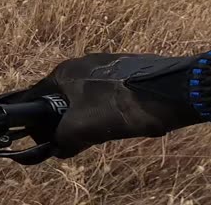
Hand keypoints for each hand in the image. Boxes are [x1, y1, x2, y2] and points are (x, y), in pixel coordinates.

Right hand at [3, 53, 202, 156]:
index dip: (36, 120)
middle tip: (74, 140)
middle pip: (62, 97)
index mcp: (64, 71)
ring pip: (86, 96)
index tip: (43, 139)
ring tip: (101, 133)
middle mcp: (81, 63)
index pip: (36, 96)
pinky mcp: (127, 70)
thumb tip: (56, 148)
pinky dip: (107, 109)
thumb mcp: (85, 127)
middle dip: (65, 120)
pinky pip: (107, 93)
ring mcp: (106, 64)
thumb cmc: (121, 105)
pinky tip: (121, 121)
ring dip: (88, 116)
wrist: (174, 90)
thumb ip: (63, 138)